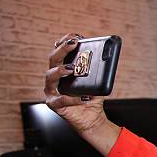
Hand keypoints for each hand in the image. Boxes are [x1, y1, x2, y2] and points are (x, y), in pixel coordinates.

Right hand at [44, 33, 119, 155]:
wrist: (92, 119)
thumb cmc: (92, 99)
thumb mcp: (97, 83)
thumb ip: (98, 72)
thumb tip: (106, 60)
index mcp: (63, 69)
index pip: (59, 51)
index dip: (64, 41)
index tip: (74, 36)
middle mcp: (55, 78)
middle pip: (53, 59)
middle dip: (62, 50)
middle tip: (72, 44)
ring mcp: (52, 90)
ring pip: (50, 76)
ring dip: (60, 71)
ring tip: (71, 69)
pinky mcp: (54, 104)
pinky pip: (60, 100)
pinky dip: (72, 99)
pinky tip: (83, 97)